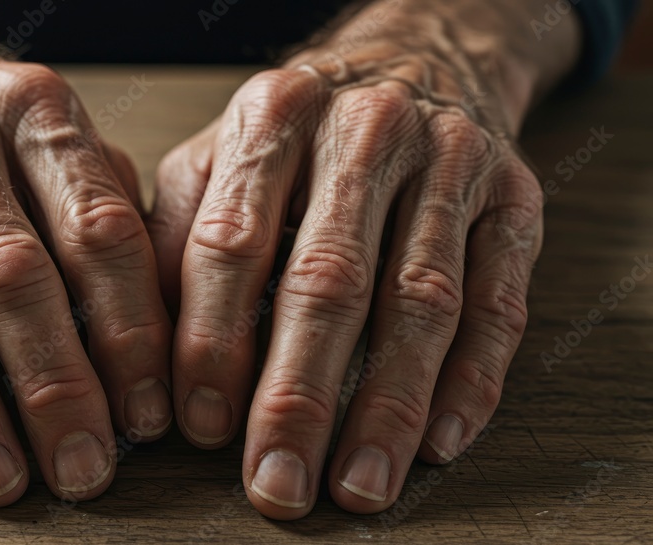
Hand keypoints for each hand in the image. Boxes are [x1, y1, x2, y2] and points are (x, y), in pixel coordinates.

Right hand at [0, 1, 172, 504]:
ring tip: (0, 477)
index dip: (129, 332)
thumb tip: (163, 337)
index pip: (98, 232)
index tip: (148, 413)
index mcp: (35, 110)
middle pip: (10, 274)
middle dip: (53, 385)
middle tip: (84, 467)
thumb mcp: (58, 139)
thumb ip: (108, 216)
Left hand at [148, 0, 579, 518]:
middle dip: (299, 396)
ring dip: (390, 405)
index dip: (212, 342)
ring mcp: (450, 162)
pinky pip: (499, 299)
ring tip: (360, 485)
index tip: (200, 428)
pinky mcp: (513, 199)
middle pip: (328, 281)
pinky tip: (440, 440)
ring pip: (420, 300)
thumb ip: (173, 239)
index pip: (230, 245)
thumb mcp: (216, 159)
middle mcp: (364, 132)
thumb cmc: (298, 136)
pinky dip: (472, 379)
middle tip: (277, 483)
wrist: (414, 61)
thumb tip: (142, 354)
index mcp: (273, 118)